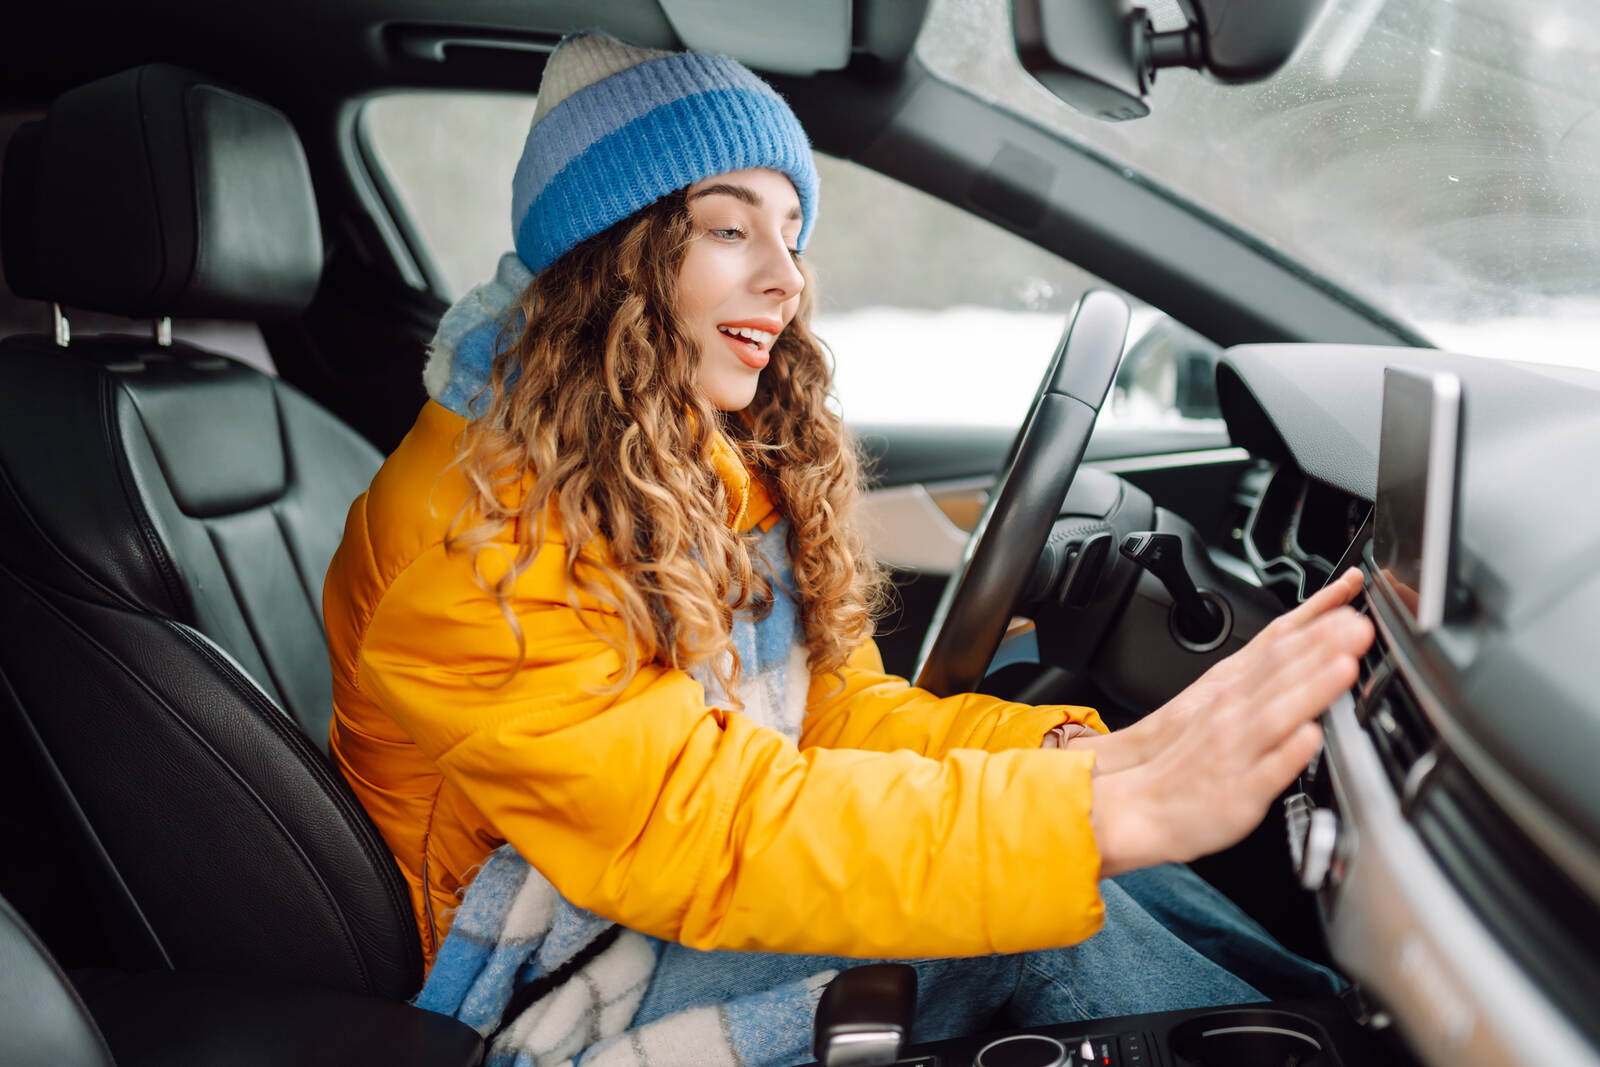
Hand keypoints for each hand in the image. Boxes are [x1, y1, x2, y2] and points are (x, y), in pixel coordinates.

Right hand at [1064, 567, 1367, 775]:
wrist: (1138, 803)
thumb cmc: (1182, 757)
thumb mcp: (1213, 702)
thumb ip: (1258, 677)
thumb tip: (1299, 651)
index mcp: (1231, 689)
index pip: (1279, 642)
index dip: (1317, 615)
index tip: (1351, 591)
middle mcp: (1234, 713)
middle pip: (1283, 671)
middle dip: (1325, 644)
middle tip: (1362, 623)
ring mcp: (1237, 750)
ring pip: (1277, 713)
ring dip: (1312, 689)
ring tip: (1346, 666)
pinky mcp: (1240, 792)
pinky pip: (1266, 771)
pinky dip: (1288, 753)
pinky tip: (1310, 738)